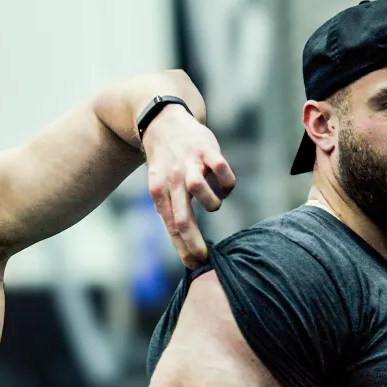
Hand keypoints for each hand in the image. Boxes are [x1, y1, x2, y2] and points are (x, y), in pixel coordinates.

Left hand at [143, 106, 235, 268]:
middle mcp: (172, 179)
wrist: (161, 121)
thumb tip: (184, 242)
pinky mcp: (206, 149)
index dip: (183, 248)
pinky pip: (222, 169)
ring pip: (201, 190)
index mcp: (160, 191)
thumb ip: (171, 209)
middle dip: (194, 241)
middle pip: (182, 217)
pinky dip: (227, 183)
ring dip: (213, 204)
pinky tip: (225, 185)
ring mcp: (190, 163)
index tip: (195, 265)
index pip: (171, 227)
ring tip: (215, 203)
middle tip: (206, 258)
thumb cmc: (166, 161)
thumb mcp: (159, 185)